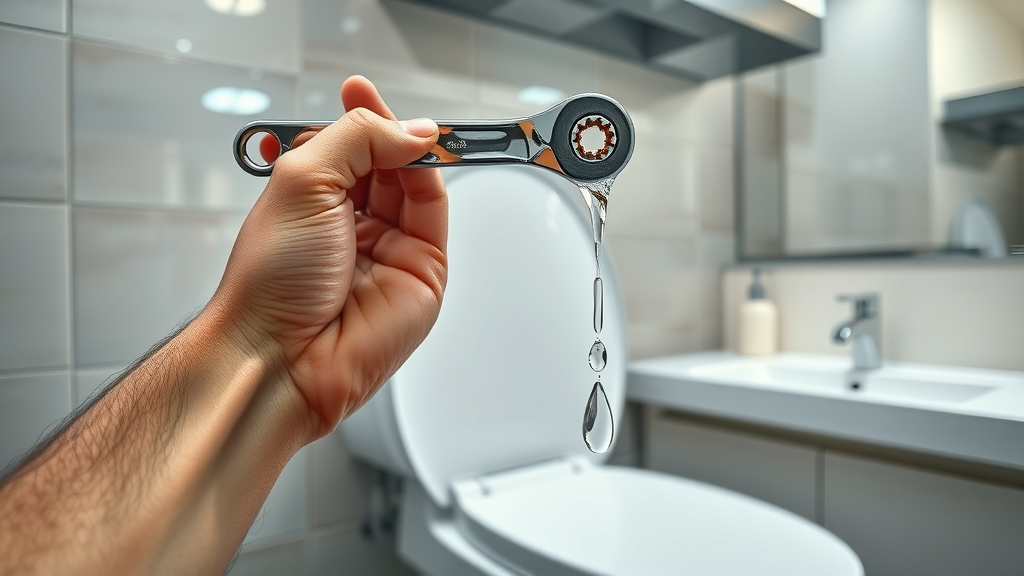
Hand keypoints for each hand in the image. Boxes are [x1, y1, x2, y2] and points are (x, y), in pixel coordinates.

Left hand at [211, 76, 446, 436]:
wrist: (284, 353)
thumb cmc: (271, 282)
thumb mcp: (301, 181)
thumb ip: (356, 139)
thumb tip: (409, 130)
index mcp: (313, 205)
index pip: (349, 151)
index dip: (359, 118)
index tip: (361, 88)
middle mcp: (353, 226)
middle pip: (387, 162)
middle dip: (391, 131)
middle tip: (394, 113)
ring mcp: (389, 249)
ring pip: (417, 184)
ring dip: (416, 152)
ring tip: (410, 133)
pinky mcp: (422, 272)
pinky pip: (436, 216)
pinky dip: (434, 181)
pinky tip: (422, 159)